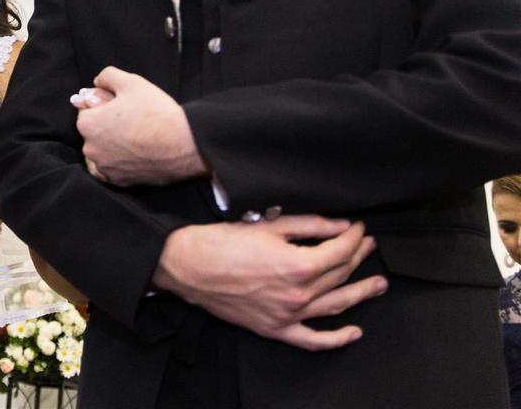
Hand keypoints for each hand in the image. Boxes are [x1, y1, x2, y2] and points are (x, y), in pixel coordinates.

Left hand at [75, 67, 203, 185]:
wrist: (185, 145)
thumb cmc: (156, 112)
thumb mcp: (131, 82)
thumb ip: (108, 76)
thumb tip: (97, 82)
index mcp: (87, 124)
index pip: (87, 109)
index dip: (104, 104)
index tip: (122, 105)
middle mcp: (90, 149)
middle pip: (94, 131)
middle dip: (108, 124)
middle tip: (133, 119)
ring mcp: (105, 168)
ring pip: (104, 149)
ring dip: (115, 142)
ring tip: (139, 135)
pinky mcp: (119, 182)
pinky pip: (115, 166)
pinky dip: (124, 159)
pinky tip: (140, 150)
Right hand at [152, 215, 387, 350]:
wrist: (188, 266)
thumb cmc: (222, 242)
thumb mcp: (268, 225)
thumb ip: (310, 225)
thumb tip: (341, 226)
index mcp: (298, 265)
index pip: (340, 251)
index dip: (354, 237)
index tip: (358, 227)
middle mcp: (298, 294)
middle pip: (340, 274)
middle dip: (358, 256)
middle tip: (367, 245)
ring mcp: (288, 315)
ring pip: (336, 306)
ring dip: (361, 294)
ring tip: (378, 284)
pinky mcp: (275, 329)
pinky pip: (313, 339)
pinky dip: (336, 339)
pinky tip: (353, 332)